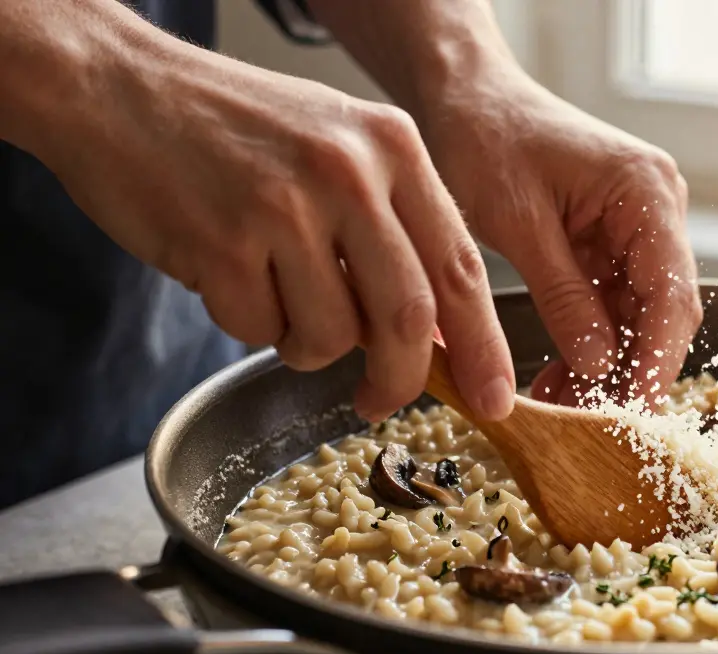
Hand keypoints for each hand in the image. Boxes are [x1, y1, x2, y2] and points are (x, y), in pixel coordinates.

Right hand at [34, 26, 514, 421]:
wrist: (118, 86)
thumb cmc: (237, 126)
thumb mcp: (341, 145)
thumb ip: (397, 224)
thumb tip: (440, 331)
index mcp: (393, 147)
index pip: (462, 267)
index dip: (483, 346)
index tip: (495, 398)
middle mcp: (349, 173)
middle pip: (409, 318)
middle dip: (401, 377)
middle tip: (380, 399)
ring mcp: (285, 208)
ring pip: (332, 335)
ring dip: (306, 344)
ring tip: (275, 295)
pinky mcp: (223, 245)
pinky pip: (260, 331)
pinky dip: (250, 323)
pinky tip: (228, 272)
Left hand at [418, 66, 702, 405]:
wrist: (469, 96)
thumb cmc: (488, 136)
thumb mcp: (518, 222)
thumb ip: (563, 295)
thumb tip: (598, 365)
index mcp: (646, 191)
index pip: (672, 293)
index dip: (657, 362)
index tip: (634, 416)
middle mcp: (656, 209)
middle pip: (665, 311)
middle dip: (631, 372)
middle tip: (594, 427)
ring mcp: (638, 227)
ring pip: (639, 317)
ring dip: (606, 367)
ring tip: (563, 410)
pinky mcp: (613, 242)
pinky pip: (612, 306)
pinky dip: (588, 344)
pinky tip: (559, 381)